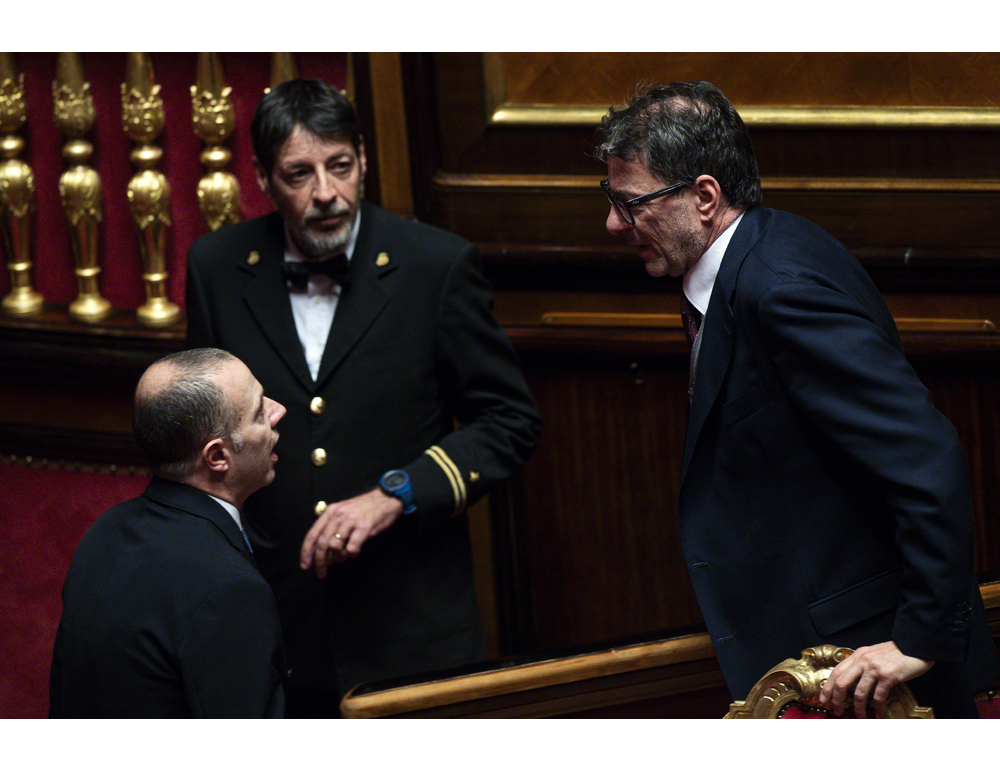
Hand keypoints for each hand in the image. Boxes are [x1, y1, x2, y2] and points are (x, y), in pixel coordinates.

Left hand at [299, 489, 402, 577]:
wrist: (386, 498)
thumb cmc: (364, 508)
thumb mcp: (343, 511)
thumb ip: (332, 526)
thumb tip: (324, 551)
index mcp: (330, 512)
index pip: (312, 534)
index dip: (306, 552)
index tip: (305, 566)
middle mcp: (338, 515)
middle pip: (322, 543)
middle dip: (320, 562)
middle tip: (322, 573)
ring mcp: (351, 521)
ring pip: (334, 546)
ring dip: (337, 558)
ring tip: (343, 558)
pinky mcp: (364, 527)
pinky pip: (352, 547)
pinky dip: (351, 554)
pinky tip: (355, 552)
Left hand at [818, 641, 932, 717]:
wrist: (914, 645)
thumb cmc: (895, 652)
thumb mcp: (872, 653)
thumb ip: (861, 664)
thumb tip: (851, 680)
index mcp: (857, 655)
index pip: (836, 672)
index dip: (827, 687)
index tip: (823, 698)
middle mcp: (862, 661)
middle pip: (841, 682)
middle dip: (836, 699)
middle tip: (837, 711)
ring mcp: (874, 668)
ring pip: (859, 692)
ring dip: (858, 708)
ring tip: (860, 716)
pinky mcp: (888, 676)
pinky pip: (878, 696)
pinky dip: (878, 708)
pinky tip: (879, 714)